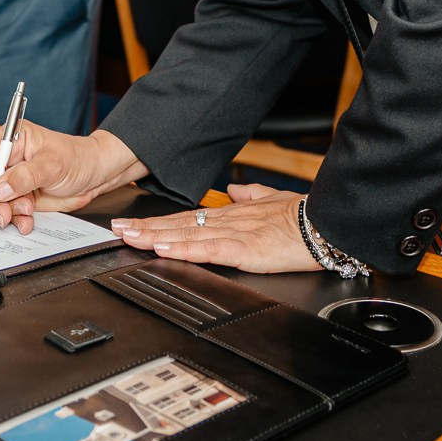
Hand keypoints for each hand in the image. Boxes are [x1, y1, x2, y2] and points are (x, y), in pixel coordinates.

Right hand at [0, 124, 143, 233]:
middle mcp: (10, 159)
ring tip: (26, 213)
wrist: (96, 175)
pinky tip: (28, 221)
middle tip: (3, 215)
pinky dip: (17, 219)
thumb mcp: (53, 165)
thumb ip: (25, 176)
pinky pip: (11, 211)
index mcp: (13, 139)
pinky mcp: (22, 196)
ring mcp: (15, 179)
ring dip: (8, 212)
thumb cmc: (79, 158)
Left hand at [110, 184, 318, 272]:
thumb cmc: (304, 215)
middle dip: (145, 229)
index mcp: (233, 214)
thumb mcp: (273, 200)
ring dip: (155, 238)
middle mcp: (227, 221)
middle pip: (178, 225)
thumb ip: (252, 195)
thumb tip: (235, 190)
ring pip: (186, 235)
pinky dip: (184, 250)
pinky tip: (164, 250)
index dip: (158, 221)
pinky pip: (208, 249)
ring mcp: (233, 234)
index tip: (134, 223)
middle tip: (117, 230)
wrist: (325, 223)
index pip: (187, 217)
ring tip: (129, 238)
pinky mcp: (243, 250)